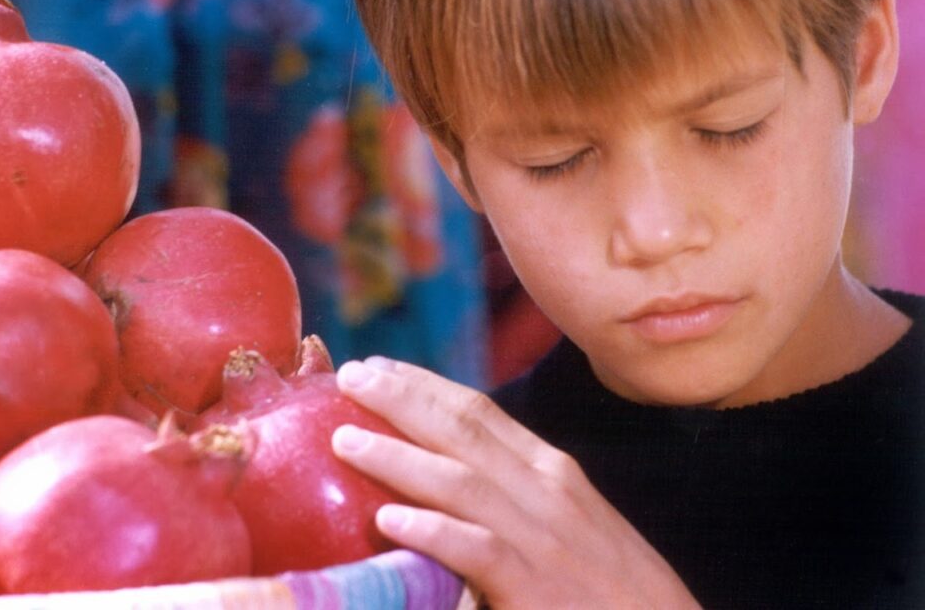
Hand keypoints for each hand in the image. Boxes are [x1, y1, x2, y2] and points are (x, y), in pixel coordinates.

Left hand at [332, 357, 699, 609]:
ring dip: (398, 458)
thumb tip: (449, 477)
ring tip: (344, 441)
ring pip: (460, 483)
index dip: (422, 385)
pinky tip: (391, 520)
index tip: (378, 367)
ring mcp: (542, 538)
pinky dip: (434, 531)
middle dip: (400, 399)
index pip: (478, 412)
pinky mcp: (536, 589)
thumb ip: (514, 494)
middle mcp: (546, 490)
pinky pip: (478, 552)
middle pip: (462, 430)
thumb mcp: (567, 522)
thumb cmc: (611, 586)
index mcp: (550, 470)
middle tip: (348, 378)